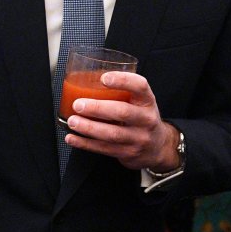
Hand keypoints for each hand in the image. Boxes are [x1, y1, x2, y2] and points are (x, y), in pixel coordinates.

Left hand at [64, 71, 180, 171]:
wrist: (158, 147)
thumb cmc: (141, 118)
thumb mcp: (139, 102)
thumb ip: (121, 92)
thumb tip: (86, 80)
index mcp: (147, 101)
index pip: (140, 86)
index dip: (123, 80)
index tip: (104, 78)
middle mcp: (146, 119)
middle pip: (122, 112)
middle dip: (97, 108)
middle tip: (78, 104)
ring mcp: (138, 138)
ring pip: (112, 134)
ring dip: (88, 128)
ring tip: (72, 121)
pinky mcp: (128, 153)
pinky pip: (104, 149)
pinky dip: (85, 143)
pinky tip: (72, 137)